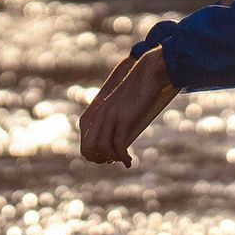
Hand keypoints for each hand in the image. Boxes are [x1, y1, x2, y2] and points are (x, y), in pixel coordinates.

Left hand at [79, 45, 177, 167]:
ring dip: (112, 159)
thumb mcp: (121, 105)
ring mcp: (110, 116)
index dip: (93, 154)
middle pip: (88, 148)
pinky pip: (119, 145)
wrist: (149, 72)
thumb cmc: (139, 90)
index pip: (85, 141)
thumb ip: (114, 117)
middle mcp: (99, 115)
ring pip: (101, 148)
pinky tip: (129, 161)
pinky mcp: (124, 118)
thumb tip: (116, 136)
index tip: (108, 157)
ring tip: (123, 160)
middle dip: (99, 159)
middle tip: (113, 161)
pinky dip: (123, 157)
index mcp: (95, 112)